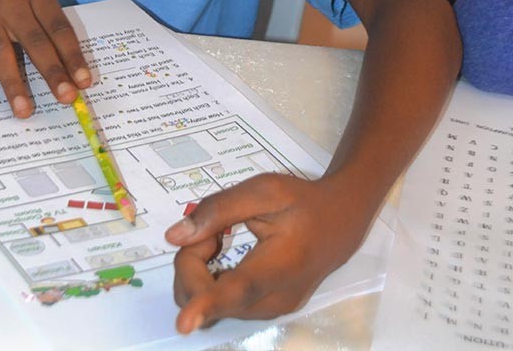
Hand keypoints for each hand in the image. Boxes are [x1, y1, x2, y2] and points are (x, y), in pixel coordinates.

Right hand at [0, 0, 90, 117]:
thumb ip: (45, 19)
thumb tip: (68, 63)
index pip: (58, 28)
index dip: (72, 56)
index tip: (84, 82)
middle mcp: (10, 2)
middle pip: (35, 41)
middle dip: (52, 72)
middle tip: (66, 98)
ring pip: (1, 52)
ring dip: (14, 83)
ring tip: (25, 110)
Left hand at [164, 173, 367, 332]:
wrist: (339, 222)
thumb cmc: (301, 202)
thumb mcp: (263, 191)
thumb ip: (219, 210)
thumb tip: (175, 236)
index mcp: (279, 265)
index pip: (237, 289)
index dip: (205, 305)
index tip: (183, 323)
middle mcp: (274, 300)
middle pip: (210, 298)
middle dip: (194, 262)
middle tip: (215, 231)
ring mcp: (270, 311)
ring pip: (211, 305)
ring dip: (201, 272)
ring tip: (223, 239)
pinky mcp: (265, 312)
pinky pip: (221, 305)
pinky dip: (211, 281)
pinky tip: (227, 254)